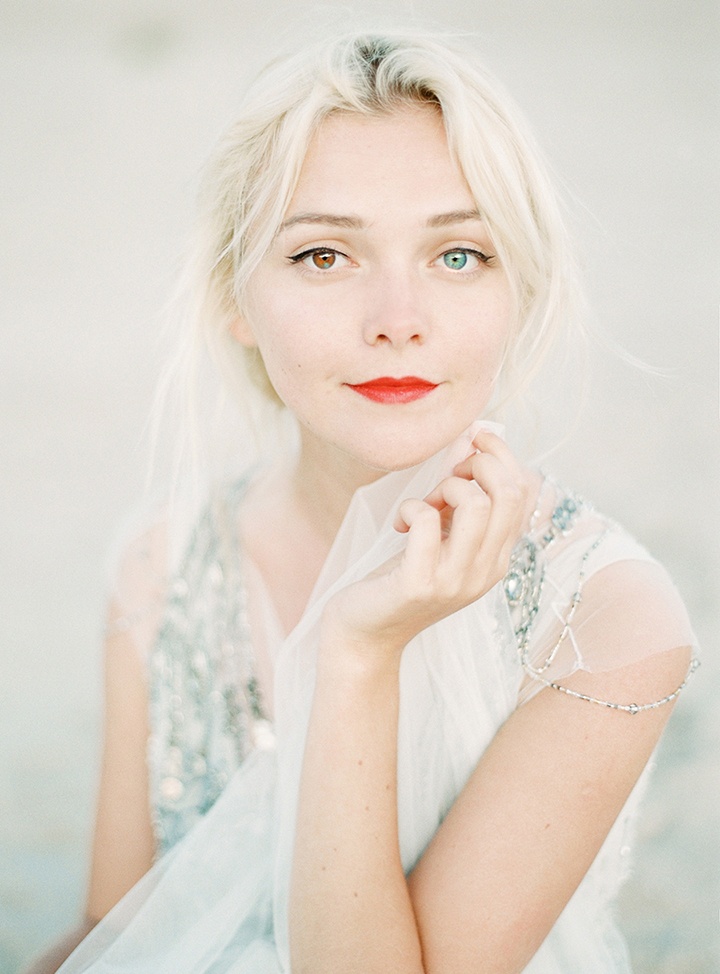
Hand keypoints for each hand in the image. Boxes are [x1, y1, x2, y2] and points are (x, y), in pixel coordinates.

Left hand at [320, 431, 530, 671]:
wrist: (366, 636)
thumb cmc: (400, 579)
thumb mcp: (443, 543)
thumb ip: (462, 509)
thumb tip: (469, 446)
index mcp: (497, 559)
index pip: (523, 494)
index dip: (502, 455)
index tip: (472, 442)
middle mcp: (486, 571)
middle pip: (508, 493)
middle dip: (478, 463)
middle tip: (446, 475)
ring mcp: (455, 580)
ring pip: (475, 503)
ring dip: (446, 486)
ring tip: (426, 503)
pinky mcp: (419, 584)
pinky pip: (426, 520)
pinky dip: (411, 507)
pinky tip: (400, 523)